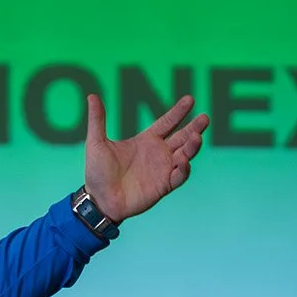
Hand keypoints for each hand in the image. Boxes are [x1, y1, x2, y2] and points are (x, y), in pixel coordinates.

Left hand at [83, 93, 208, 223]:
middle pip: (182, 137)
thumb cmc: (96, 173)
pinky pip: (179, 176)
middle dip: (194, 128)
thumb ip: (97, 120)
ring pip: (185, 155)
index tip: (190, 99)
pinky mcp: (163, 186)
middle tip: (205, 118)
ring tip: (197, 137)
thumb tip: (91, 96)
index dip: (178, 112)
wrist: (99, 200)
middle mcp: (158, 154)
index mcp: (146, 141)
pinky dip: (183, 168)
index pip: (167, 122)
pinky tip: (182, 159)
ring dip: (192, 146)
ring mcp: (162, 170)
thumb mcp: (96, 143)